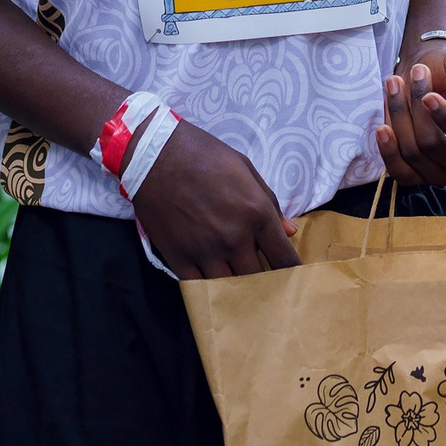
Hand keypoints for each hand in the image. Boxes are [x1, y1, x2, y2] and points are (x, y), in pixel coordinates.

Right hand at [128, 118, 300, 279]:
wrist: (154, 155)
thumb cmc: (204, 155)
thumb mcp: (245, 169)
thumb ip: (270, 202)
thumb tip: (289, 231)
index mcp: (256, 213)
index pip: (283, 258)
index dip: (291, 271)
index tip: (291, 276)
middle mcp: (234, 238)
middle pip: (259, 279)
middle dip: (265, 283)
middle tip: (266, 284)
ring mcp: (206, 252)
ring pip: (230, 289)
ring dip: (237, 290)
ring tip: (241, 290)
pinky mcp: (179, 258)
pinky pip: (200, 288)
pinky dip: (209, 290)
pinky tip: (214, 288)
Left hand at [377, 45, 445, 185]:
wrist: (423, 73)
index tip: (429, 96)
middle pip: (433, 144)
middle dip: (417, 106)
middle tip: (415, 72)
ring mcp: (439, 172)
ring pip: (412, 153)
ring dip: (399, 116)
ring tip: (394, 82)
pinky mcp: (414, 174)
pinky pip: (398, 171)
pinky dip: (388, 149)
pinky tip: (382, 128)